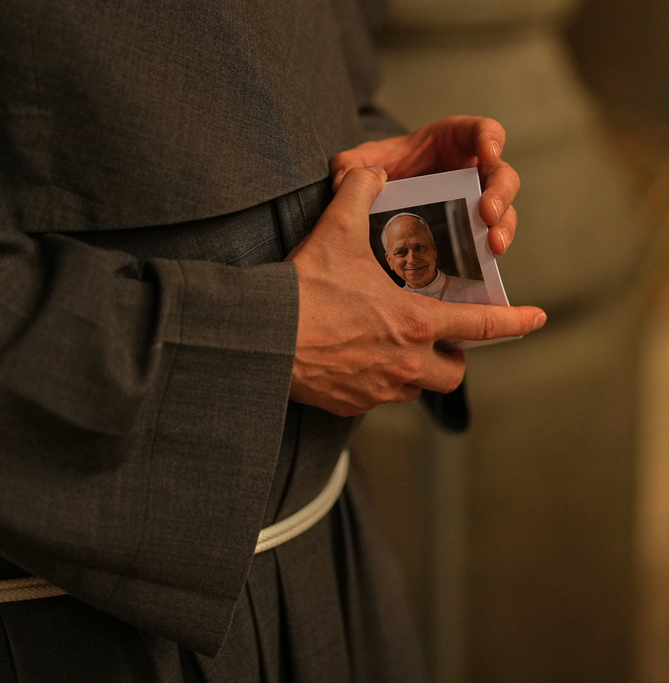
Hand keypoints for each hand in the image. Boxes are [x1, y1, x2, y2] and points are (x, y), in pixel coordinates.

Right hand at [286, 167, 545, 416]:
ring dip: (416, 371)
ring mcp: (379, 389)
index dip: (515, 322)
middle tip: (438, 337)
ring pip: (417, 388)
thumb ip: (360, 193)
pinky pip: (377, 397)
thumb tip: (369, 172)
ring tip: (394, 348)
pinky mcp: (351, 404)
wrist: (265, 337)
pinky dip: (376, 382)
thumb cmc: (305, 288)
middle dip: (453, 357)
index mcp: (416, 323)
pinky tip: (355, 360)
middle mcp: (407, 363)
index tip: (537, 318)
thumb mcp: (336, 231)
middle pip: (453, 372)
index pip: (482, 325)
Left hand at [330, 116, 518, 255]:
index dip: (489, 139)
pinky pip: (489, 238)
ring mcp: (475, 200)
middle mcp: (471, 170)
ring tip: (494, 245)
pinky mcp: (471, 228)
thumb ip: (350, 164)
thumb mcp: (361, 161)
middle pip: (501, 175)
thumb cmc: (379, 169)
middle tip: (488, 214)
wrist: (380, 197)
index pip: (482, 132)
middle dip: (500, 194)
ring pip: (503, 210)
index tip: (487, 152)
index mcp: (453, 141)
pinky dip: (490, 250)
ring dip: (503, 227)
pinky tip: (485, 262)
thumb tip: (341, 181)